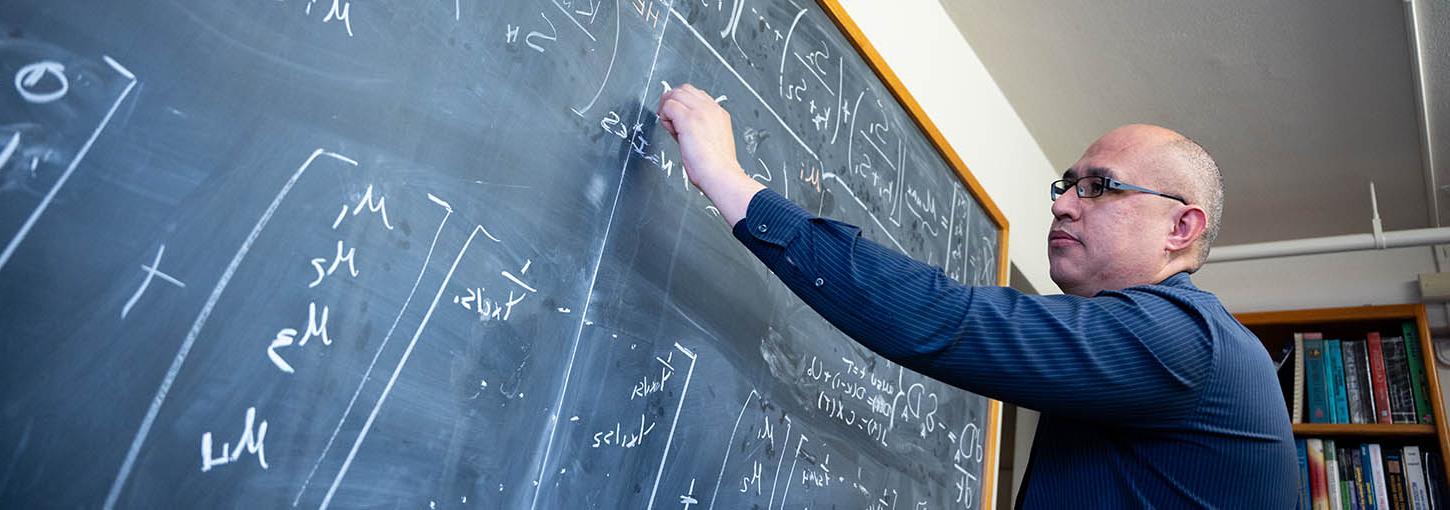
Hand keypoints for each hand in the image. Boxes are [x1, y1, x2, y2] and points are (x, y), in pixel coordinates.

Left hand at [657, 83, 763, 225]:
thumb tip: (679, 126)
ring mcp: (700, 111)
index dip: (683, 105)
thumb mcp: (712, 141)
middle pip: (684, 89)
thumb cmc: (717, 167)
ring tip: (671, 127)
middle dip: (673, 102)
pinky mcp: (688, 119)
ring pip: (675, 94)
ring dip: (667, 108)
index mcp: (718, 113)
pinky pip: (668, 105)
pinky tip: (671, 131)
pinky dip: (664, 116)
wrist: (721, 174)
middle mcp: (711, 108)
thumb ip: (699, 129)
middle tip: (670, 121)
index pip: (696, 95)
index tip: (679, 122)